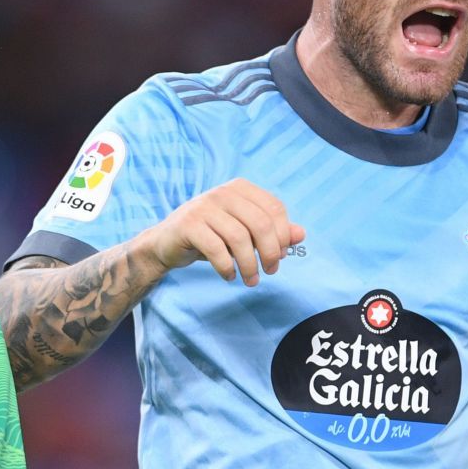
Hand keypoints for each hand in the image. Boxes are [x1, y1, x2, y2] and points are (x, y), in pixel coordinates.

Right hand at [134, 179, 304, 286]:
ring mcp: (203, 206)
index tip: (280, 257)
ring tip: (250, 280)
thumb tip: (301, 235)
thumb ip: (273, 233)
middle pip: (260, 223)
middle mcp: (222, 192)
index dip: (283, 235)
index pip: (274, 208)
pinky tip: (228, 276)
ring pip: (239, 238)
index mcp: (240, 188)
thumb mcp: (244, 233)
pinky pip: (216, 249)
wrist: (166, 243)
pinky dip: (227, 267)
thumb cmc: (211, 237)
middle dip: (270, 253)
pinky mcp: (188, 224)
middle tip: (269, 272)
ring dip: (249, 265)